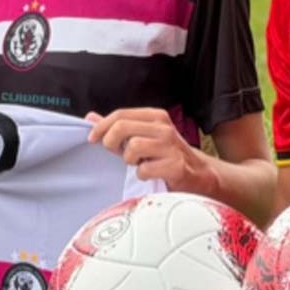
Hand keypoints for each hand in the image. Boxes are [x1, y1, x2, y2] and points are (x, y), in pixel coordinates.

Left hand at [85, 108, 211, 192]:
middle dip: (111, 142)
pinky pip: (144, 170)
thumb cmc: (165, 155)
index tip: (92, 139)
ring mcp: (170, 145)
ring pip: (132, 147)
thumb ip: (118, 127)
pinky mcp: (175, 165)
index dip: (101, 127)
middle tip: (117, 153)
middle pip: (122, 127)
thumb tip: (90, 118)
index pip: (120, 114)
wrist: (198, 174)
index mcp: (155, 116)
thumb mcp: (143, 136)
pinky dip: (142, 175)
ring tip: (140, 163)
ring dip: (130, 160)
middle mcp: (163, 127)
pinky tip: (151, 174)